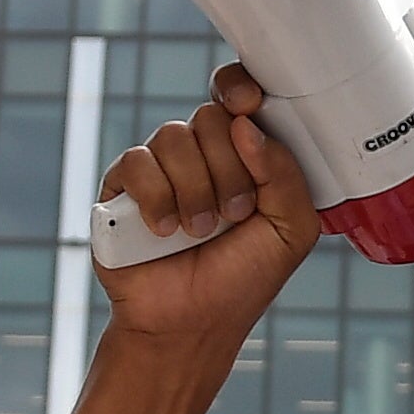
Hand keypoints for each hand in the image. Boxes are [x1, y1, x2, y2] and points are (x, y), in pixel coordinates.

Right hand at [93, 69, 317, 343]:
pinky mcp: (123, 187)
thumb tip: (246, 125)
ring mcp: (160, 169)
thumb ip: (285, 174)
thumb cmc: (241, 280)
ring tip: (199, 231)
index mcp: (243, 155)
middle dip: (229, 168)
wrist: (191, 324)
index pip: (238, 97)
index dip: (240, 89)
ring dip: (196, 190)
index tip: (248, 106)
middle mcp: (200, 155)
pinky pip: (138, 161)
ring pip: (175, 137)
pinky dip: (157, 197)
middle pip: (211, 117)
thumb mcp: (290, 230)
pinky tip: (164, 230)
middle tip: (234, 214)